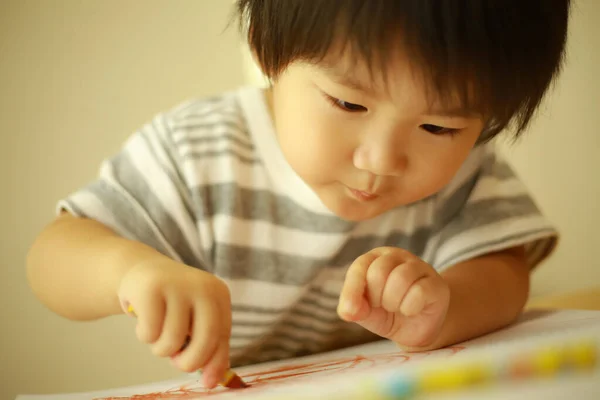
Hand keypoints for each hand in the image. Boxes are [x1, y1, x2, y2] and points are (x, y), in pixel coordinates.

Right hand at [118, 257, 230, 387]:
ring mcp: (177, 284)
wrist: (142, 272)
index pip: (222, 334)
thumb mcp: (196, 320)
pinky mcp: (151, 288)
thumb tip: (213, 381)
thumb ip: (209, 347)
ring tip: (158, 334)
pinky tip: (143, 319)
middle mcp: (202, 286)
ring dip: (161, 349)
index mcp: (219, 294)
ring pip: (172, 340)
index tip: (208, 383)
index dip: (215, 362)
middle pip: (205, 338)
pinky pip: (150, 332)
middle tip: (177, 363)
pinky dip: (144, 335)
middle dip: (190, 361)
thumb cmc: (173, 303)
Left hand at [337, 247, 449, 348]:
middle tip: (382, 306)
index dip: (352, 290)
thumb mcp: (365, 312)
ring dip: (393, 302)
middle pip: (379, 271)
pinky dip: (409, 308)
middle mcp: (397, 256)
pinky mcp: (436, 284)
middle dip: (376, 297)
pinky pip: (419, 292)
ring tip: (396, 307)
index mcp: (375, 257)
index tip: (349, 312)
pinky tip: (411, 310)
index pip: (360, 266)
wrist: (416, 329)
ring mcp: (419, 267)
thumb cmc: (387, 314)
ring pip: (400, 279)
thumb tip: (348, 311)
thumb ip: (354, 308)